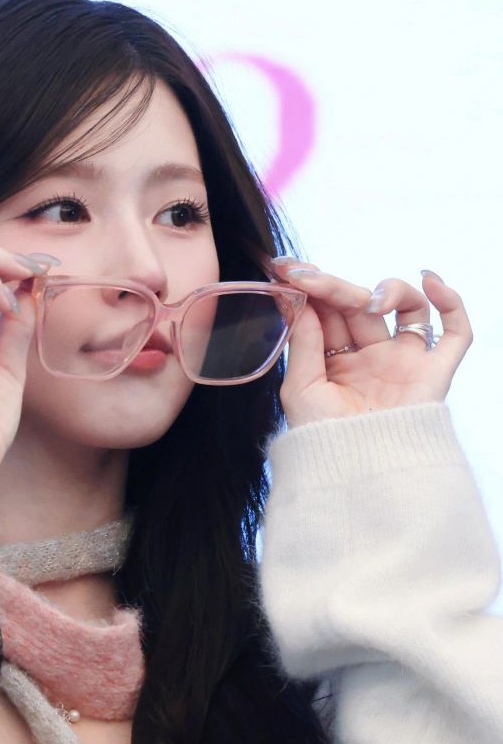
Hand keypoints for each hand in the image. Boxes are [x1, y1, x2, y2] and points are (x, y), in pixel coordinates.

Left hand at [269, 260, 472, 428]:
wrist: (356, 475)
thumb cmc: (322, 441)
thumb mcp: (301, 388)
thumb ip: (304, 341)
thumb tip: (300, 298)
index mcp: (337, 361)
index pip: (329, 312)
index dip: (313, 287)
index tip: (287, 268)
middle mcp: (372, 358)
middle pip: (360, 304)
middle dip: (334, 286)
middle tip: (307, 276)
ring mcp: (404, 363)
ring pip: (407, 307)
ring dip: (389, 289)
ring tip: (369, 302)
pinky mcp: (434, 373)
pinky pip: (456, 332)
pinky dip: (451, 303)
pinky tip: (431, 282)